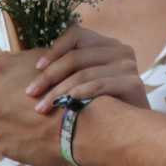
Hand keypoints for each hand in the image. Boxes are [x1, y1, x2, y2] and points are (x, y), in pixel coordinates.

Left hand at [0, 48, 66, 165]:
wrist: (76, 122)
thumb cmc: (65, 85)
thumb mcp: (47, 57)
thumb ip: (28, 58)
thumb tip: (27, 60)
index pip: (2, 69)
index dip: (18, 76)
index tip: (30, 82)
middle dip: (12, 100)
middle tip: (34, 103)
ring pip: (3, 121)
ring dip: (16, 121)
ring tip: (39, 122)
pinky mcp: (3, 146)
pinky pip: (11, 141)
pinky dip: (22, 139)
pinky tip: (39, 136)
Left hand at [23, 27, 146, 114]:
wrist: (134, 130)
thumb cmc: (104, 105)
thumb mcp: (86, 80)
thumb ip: (70, 69)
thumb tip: (33, 65)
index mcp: (107, 44)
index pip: (76, 35)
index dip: (54, 49)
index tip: (36, 68)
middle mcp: (120, 50)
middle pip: (76, 56)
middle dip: (49, 75)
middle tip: (31, 93)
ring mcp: (128, 66)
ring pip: (84, 72)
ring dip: (58, 91)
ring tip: (42, 107)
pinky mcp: (134, 84)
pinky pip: (99, 86)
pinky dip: (79, 94)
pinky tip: (65, 105)